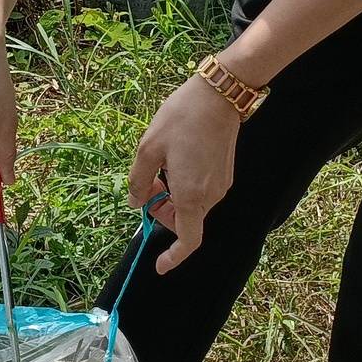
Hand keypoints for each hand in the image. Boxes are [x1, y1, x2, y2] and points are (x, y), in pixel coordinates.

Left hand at [127, 77, 241, 274]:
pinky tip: (175, 159)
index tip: (159, 266)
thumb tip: (137, 204)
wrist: (218, 94)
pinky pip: (200, 192)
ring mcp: (220, 185)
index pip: (188, 240)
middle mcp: (210, 196)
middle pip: (184, 222)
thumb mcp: (148, 148)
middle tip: (147, 184)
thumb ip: (139, 182)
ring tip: (161, 164)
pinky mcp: (224, 174)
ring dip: (171, 197)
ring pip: (191, 206)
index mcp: (191, 195)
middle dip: (162, 212)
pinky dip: (183, 187)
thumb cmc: (182, 118)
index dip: (174, 258)